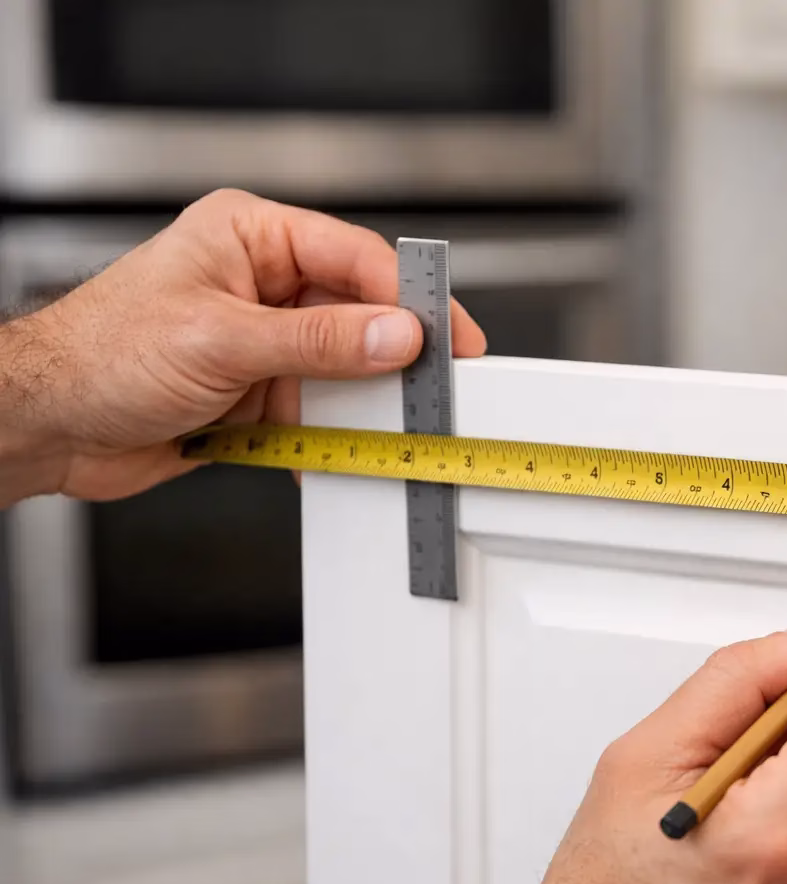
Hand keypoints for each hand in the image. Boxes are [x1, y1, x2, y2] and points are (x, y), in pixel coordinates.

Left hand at [0, 188, 485, 502]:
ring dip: (363, 404)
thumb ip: (318, 341)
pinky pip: (320, 410)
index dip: (409, 298)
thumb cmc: (98, 355)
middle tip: (433, 389)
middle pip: (360, 314)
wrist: (47, 425)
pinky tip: (338, 452)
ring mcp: (264, 339)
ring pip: (345, 368)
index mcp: (251, 236)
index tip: (448, 337)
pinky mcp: (260, 390)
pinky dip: (333, 437)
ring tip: (388, 430)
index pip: (355, 257)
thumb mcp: (220, 341)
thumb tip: (395, 335)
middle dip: (394, 356)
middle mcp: (262, 282)